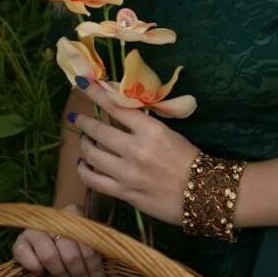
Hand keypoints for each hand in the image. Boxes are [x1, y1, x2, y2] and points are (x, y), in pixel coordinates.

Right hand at [12, 202, 105, 276]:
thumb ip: (96, 244)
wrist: (50, 233)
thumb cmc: (75, 238)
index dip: (94, 267)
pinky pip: (24, 255)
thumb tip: (109, 262)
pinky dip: (34, 266)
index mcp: (74, 212)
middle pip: (70, 254)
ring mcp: (35, 229)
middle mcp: (54, 217)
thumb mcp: (89, 236)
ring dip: (60, 274)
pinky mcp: (20, 241)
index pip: (88, 244)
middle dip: (79, 275)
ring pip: (50, 256)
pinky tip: (41, 273)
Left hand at [72, 77, 200, 225]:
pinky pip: (94, 181)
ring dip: (84, 145)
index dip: (98, 94)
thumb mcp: (167, 132)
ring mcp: (127, 173)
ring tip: (84, 141)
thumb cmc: (187, 158)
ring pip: (93, 155)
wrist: (201, 192)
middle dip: (84, 122)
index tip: (84, 84)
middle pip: (99, 131)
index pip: (117, 107)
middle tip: (76, 117)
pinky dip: (84, 170)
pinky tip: (83, 165)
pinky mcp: (124, 193)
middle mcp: (135, 149)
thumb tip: (120, 111)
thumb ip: (142, 124)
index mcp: (150, 130)